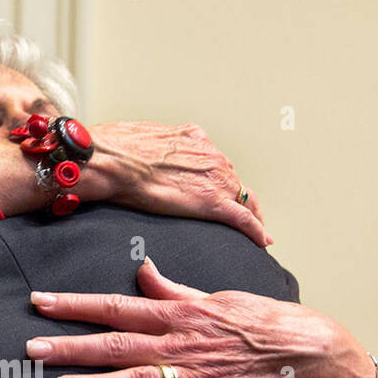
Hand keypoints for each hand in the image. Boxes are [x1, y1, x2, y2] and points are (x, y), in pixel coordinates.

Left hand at [24, 258, 372, 377]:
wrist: (315, 352)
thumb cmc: (265, 322)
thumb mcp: (216, 297)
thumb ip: (173, 290)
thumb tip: (142, 270)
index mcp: (178, 315)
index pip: (116, 306)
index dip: (74, 305)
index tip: (38, 303)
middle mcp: (181, 344)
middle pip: (116, 343)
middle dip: (70, 347)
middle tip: (29, 350)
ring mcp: (198, 377)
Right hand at [83, 122, 270, 247]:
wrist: (114, 160)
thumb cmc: (118, 149)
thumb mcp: (143, 136)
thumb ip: (155, 146)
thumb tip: (145, 154)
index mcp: (194, 139)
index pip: (216, 163)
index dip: (220, 179)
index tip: (221, 189)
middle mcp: (210, 156)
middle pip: (233, 181)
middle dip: (237, 197)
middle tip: (243, 214)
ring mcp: (215, 179)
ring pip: (244, 199)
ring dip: (251, 214)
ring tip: (257, 231)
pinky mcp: (212, 203)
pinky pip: (243, 219)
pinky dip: (255, 230)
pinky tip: (262, 240)